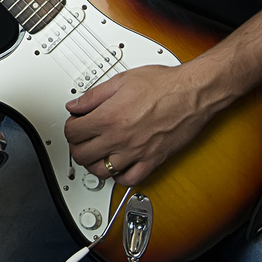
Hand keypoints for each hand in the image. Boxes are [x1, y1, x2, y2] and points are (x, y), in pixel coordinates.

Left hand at [63, 64, 218, 185]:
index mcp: (108, 117)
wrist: (192, 93)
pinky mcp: (153, 160)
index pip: (73, 133)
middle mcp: (120, 138)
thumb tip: (76, 105)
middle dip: (76, 147)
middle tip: (81, 140)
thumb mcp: (120, 81)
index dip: (69, 128)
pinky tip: (118, 168)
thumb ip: (93, 96)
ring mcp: (136, 152)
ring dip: (94, 165)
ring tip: (95, 155)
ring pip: (102, 172)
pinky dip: (120, 178)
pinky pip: (130, 179)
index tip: (74, 124)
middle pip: (82, 155)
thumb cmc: (163, 85)